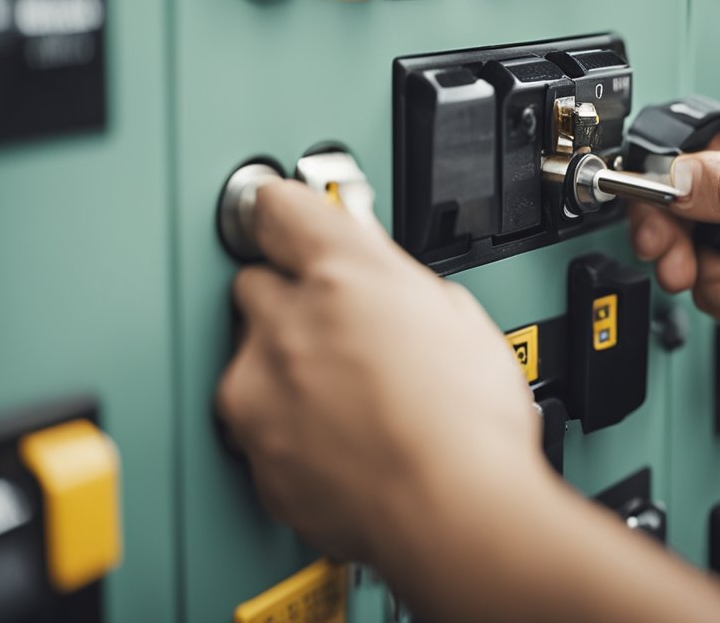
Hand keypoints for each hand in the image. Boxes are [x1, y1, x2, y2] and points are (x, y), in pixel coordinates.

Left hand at [215, 180, 543, 586]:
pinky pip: (257, 424)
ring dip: (284, 366)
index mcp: (343, 275)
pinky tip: (345, 435)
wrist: (453, 513)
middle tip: (343, 327)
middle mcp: (286, 324)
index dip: (289, 208)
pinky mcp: (256, 453)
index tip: (289, 215)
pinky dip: (286, 425)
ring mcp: (261, 392)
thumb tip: (383, 275)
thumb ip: (399, 280)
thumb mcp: (459, 316)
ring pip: (249, 358)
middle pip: (255, 283)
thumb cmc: (471, 423)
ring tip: (352, 395)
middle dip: (291, 300)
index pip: (279, 205)